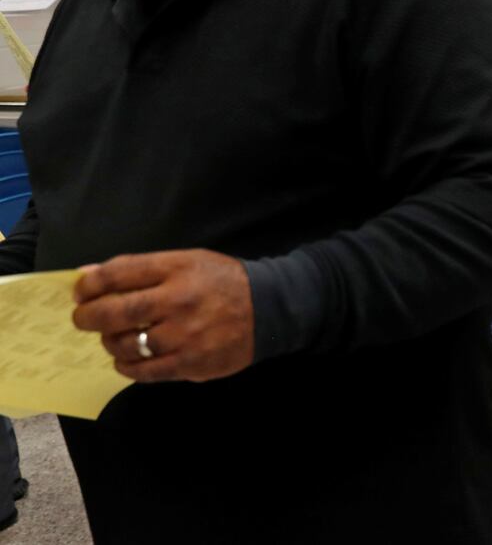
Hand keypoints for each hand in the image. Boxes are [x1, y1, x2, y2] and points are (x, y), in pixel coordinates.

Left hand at [73, 250, 254, 383]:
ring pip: (125, 345)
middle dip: (88, 317)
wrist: (270, 308)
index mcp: (176, 269)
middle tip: (84, 319)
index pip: (117, 274)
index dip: (89, 285)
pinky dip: (127, 366)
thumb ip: (138, 268)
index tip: (81, 292)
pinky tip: (130, 359)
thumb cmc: (222, 282)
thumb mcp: (185, 261)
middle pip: (114, 312)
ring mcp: (185, 335)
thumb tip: (87, 276)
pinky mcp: (191, 363)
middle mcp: (179, 300)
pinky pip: (143, 372)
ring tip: (116, 338)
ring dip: (111, 343)